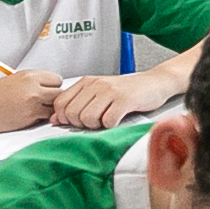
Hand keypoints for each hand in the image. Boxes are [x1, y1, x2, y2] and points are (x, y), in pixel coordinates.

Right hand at [0, 70, 63, 130]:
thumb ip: (33, 82)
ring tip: (35, 108)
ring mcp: (31, 105)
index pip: (57, 80)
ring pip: (54, 108)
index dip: (52, 85)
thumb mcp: (13, 79)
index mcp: (29, 76)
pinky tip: (28, 116)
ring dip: (48, 109)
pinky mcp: (28, 119)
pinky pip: (44, 118)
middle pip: (59, 94)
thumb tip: (50, 87)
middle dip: (53, 98)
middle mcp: (33, 89)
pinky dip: (40, 118)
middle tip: (42, 100)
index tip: (46, 89)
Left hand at [52, 71, 166, 128]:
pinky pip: (108, 121)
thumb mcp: (98, 94)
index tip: (77, 121)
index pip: (60, 103)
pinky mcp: (125, 100)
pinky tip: (117, 120)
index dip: (64, 117)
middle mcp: (96, 84)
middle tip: (94, 123)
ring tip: (105, 121)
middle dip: (80, 124)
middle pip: (72, 113)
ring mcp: (110, 91)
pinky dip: (111, 126)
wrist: (155, 83)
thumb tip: (54, 119)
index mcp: (86, 82)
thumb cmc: (126, 91)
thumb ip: (76, 104)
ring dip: (96, 126)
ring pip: (88, 118)